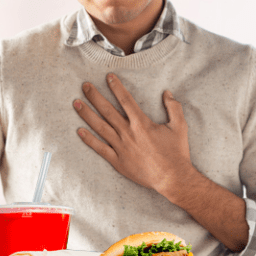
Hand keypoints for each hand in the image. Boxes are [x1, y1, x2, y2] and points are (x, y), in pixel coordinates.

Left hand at [73, 73, 192, 193]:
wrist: (172, 178)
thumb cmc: (176, 152)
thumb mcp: (180, 127)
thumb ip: (174, 108)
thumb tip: (167, 93)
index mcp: (142, 124)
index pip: (125, 100)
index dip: (116, 87)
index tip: (108, 76)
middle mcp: (128, 133)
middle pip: (107, 111)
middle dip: (94, 96)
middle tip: (85, 86)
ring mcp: (121, 148)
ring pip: (100, 127)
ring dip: (87, 114)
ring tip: (76, 103)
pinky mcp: (118, 161)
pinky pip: (100, 149)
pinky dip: (89, 140)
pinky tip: (79, 131)